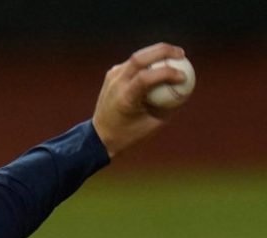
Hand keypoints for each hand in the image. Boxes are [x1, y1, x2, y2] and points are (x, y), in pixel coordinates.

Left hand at [92, 43, 190, 158]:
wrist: (100, 136)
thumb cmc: (131, 133)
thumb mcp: (154, 123)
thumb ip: (169, 105)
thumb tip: (187, 87)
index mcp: (125, 99)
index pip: (145, 78)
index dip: (167, 73)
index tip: (183, 76)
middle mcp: (116, 84)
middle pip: (139, 58)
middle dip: (163, 51)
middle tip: (182, 54)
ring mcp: (112, 77)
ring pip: (136, 57)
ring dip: (157, 52)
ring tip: (176, 55)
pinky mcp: (112, 73)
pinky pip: (133, 63)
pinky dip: (149, 60)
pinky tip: (162, 62)